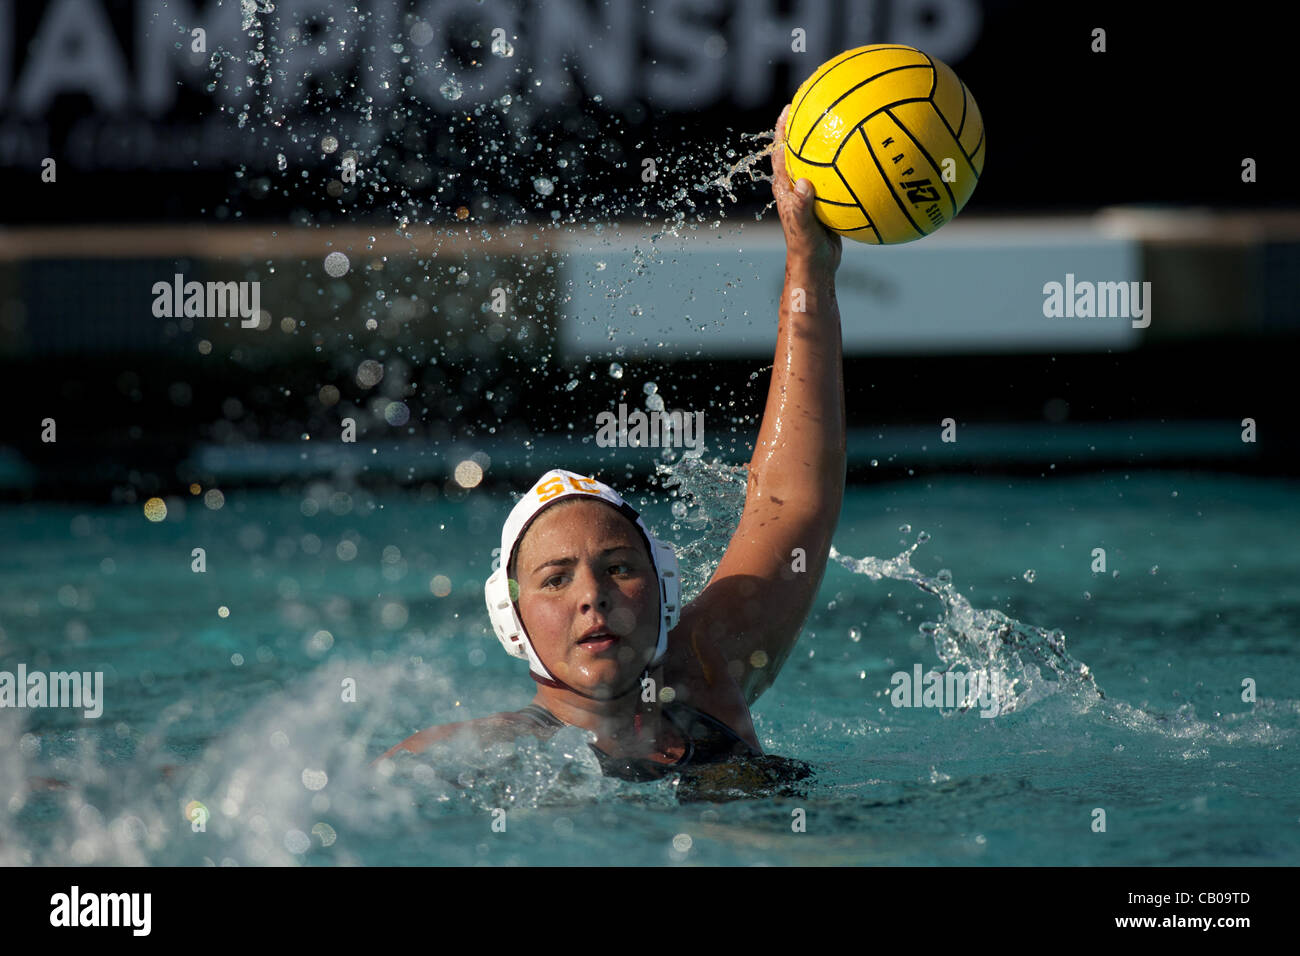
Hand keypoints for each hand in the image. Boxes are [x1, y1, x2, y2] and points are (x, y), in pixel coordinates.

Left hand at [771, 104, 842, 273]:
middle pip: (800, 148)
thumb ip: (801, 208)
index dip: (784, 128)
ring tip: (847, 120)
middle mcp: (796, 185)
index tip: (791, 106)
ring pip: (820, 160)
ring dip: (831, 142)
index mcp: (786, 188)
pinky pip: (839, 176)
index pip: (781, 151)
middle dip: (807, 125)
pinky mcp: (826, 199)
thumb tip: (804, 183)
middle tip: (820, 102)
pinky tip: (869, 157)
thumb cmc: (806, 250)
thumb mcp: (804, 230)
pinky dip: (850, 165)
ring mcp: (812, 191)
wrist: (817, 266)